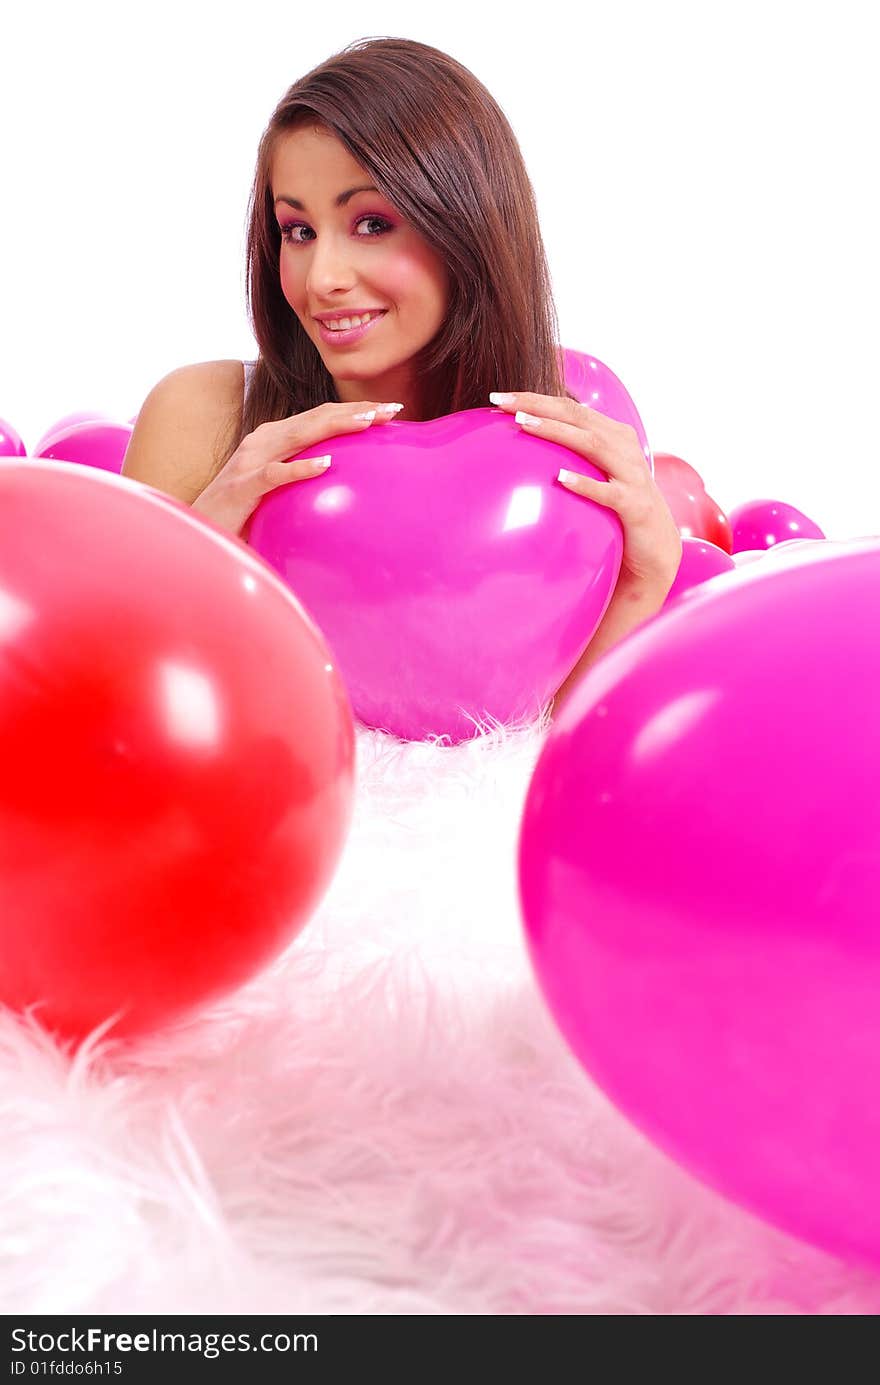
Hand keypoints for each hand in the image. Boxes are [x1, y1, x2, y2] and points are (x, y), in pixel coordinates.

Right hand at [191, 399, 403, 537]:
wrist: (200, 530)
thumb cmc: (241, 512)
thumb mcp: (277, 488)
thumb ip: (302, 477)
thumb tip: (342, 478)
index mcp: (272, 439)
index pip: (318, 418)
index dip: (352, 410)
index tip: (389, 411)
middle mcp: (262, 442)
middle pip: (315, 419)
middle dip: (354, 411)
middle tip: (391, 410)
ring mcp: (250, 461)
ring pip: (299, 436)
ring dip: (335, 426)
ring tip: (368, 423)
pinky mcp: (242, 487)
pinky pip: (275, 474)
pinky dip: (300, 467)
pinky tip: (326, 465)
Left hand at [489, 392, 681, 596]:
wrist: (655, 548)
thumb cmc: (617, 509)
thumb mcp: (596, 475)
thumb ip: (572, 456)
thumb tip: (526, 445)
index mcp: (613, 435)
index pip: (570, 408)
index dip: (536, 398)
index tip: (499, 397)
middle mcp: (624, 447)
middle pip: (577, 417)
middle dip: (538, 405)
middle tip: (501, 401)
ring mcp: (632, 474)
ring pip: (592, 444)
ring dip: (557, 432)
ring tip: (524, 423)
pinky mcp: (634, 505)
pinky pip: (607, 492)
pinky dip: (585, 483)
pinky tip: (561, 478)